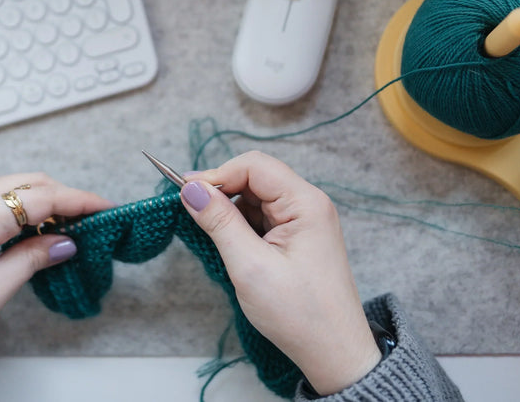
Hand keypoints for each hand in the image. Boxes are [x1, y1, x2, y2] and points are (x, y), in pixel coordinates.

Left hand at [0, 173, 113, 363]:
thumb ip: (32, 260)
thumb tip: (66, 242)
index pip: (43, 196)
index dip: (80, 200)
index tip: (107, 208)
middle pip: (31, 183)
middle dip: (66, 197)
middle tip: (93, 221)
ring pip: (15, 188)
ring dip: (46, 201)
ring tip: (69, 228)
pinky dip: (25, 208)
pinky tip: (36, 231)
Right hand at [179, 151, 380, 395]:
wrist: (334, 352)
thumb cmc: (300, 314)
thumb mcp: (250, 266)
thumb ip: (219, 222)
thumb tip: (191, 190)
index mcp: (306, 203)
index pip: (254, 166)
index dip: (217, 174)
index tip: (185, 194)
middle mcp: (308, 205)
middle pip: (255, 178)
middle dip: (221, 192)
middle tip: (190, 213)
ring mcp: (304, 221)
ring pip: (255, 199)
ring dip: (230, 212)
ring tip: (212, 238)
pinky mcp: (297, 239)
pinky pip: (262, 219)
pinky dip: (241, 227)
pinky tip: (229, 247)